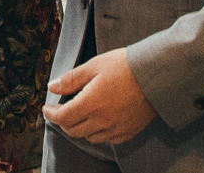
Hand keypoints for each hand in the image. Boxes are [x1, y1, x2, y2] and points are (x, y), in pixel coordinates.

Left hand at [42, 48, 157, 145]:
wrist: (157, 75)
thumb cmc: (126, 66)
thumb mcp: (95, 65)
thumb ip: (71, 79)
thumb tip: (52, 87)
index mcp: (90, 103)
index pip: (62, 117)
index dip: (51, 114)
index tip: (47, 108)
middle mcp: (101, 121)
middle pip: (73, 130)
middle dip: (63, 121)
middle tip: (61, 109)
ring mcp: (115, 129)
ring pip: (89, 136)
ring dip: (80, 127)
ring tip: (81, 113)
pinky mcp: (128, 132)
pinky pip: (107, 139)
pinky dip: (98, 132)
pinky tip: (100, 120)